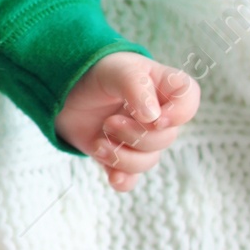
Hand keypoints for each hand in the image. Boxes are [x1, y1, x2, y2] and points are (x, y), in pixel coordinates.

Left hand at [54, 52, 198, 193]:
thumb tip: (153, 118)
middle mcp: (155, 114)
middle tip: (108, 123)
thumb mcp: (115, 70)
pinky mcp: (118, 155)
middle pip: (166, 138)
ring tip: (98, 143)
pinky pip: (131, 178)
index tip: (157, 119)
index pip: (189, 98)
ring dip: (122, 157)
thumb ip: (136, 86)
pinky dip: (123, 180)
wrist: (60, 91)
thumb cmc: (94, 73)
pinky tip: (112, 176)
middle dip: (136, 135)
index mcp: (160, 86)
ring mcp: (138, 138)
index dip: (181, 113)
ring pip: (148, 161)